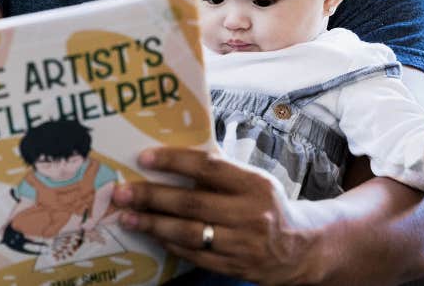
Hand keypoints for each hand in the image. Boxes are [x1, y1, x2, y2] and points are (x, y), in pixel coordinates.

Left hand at [111, 147, 315, 284]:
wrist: (301, 248)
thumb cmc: (267, 206)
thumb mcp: (254, 182)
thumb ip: (221, 171)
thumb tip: (177, 154)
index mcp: (254, 184)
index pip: (209, 168)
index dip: (174, 162)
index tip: (144, 158)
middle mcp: (251, 214)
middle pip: (192, 203)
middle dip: (152, 197)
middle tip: (122, 193)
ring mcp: (243, 244)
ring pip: (190, 233)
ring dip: (154, 225)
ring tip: (127, 218)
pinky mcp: (236, 268)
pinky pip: (195, 257)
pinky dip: (171, 245)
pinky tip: (152, 236)